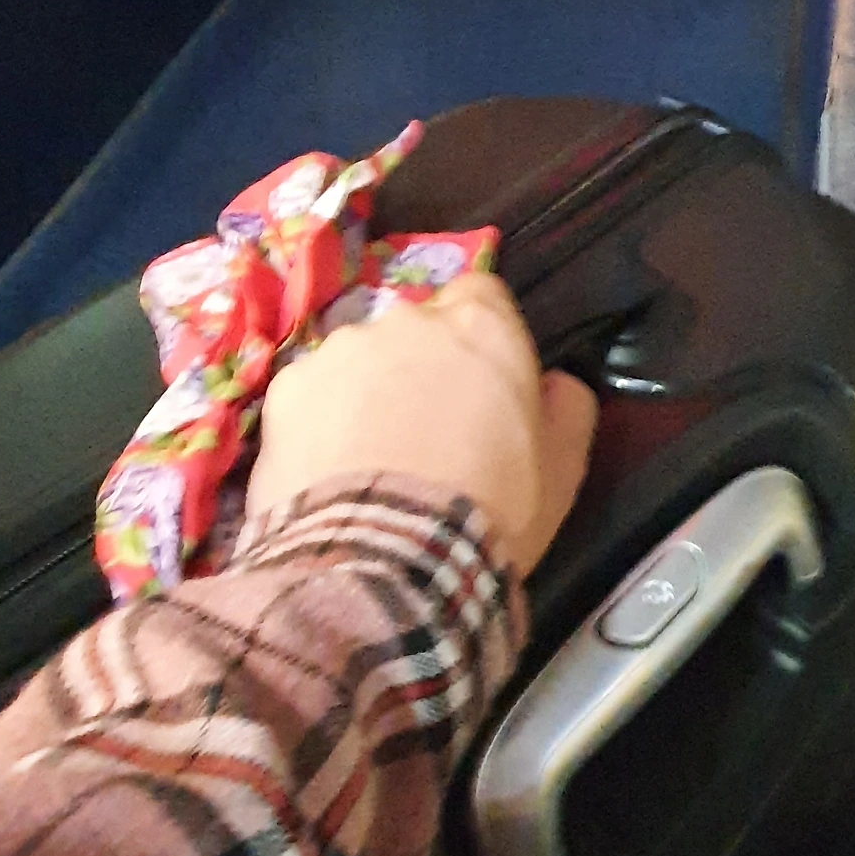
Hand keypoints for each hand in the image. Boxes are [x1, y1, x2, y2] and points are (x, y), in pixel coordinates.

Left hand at [244, 273, 596, 574]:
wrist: (386, 561)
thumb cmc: (490, 509)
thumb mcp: (562, 468)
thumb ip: (567, 407)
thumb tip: (555, 382)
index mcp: (481, 326)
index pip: (481, 294)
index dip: (480, 338)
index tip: (479, 384)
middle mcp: (406, 319)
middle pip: (416, 329)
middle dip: (421, 368)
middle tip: (426, 435)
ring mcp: (339, 350)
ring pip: (358, 361)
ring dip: (366, 395)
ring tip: (370, 463)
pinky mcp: (287, 389)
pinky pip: (310, 396)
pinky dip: (319, 424)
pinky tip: (329, 475)